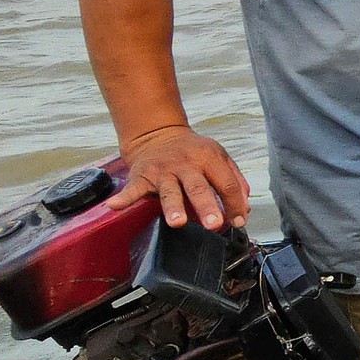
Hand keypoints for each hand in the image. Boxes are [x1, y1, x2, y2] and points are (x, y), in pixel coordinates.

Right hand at [107, 125, 250, 230]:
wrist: (159, 134)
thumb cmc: (194, 153)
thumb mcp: (219, 158)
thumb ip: (235, 181)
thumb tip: (245, 210)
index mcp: (209, 158)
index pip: (226, 183)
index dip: (235, 204)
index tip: (238, 222)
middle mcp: (186, 164)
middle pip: (199, 187)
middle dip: (207, 206)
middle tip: (214, 224)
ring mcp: (163, 170)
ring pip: (170, 191)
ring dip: (173, 207)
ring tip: (178, 222)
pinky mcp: (142, 176)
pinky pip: (133, 189)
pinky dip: (123, 198)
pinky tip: (114, 206)